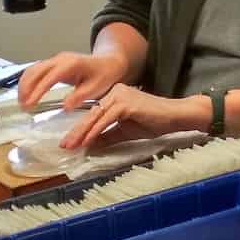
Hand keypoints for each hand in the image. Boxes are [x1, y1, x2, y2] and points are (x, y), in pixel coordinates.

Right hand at [17, 51, 126, 110]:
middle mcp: (60, 59)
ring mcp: (55, 60)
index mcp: (71, 64)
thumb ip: (81, 96)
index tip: (30, 104)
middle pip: (36, 70)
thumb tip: (65, 106)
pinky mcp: (53, 64)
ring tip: (22, 104)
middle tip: (23, 107)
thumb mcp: (96, 87)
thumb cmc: (103, 75)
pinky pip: (36, 70)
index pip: (49, 77)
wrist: (108, 62)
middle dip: (26, 88)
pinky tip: (26, 95)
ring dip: (24, 85)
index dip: (38, 90)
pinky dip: (28, 82)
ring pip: (33, 69)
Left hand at [59, 83, 200, 148]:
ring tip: (72, 145)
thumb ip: (107, 136)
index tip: (69, 143)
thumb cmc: (154, 122)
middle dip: (76, 131)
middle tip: (64, 146)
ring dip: (82, 132)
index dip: (79, 129)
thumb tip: (89, 147)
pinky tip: (88, 141)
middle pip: (91, 113)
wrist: (175, 117)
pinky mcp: (127, 103)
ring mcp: (121, 95)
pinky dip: (96, 131)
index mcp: (115, 95)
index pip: (93, 113)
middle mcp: (116, 91)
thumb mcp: (124, 131)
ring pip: (96, 115)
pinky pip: (107, 119)